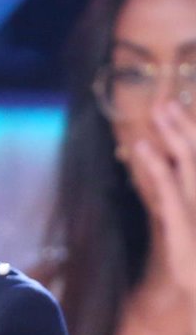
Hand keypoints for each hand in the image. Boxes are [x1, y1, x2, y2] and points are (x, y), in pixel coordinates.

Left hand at [132, 100, 195, 295]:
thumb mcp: (188, 232)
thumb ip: (175, 200)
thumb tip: (172, 183)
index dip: (193, 134)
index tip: (179, 111)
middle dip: (184, 125)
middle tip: (167, 102)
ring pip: (189, 161)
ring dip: (174, 133)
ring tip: (160, 108)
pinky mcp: (184, 224)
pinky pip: (169, 189)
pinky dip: (156, 166)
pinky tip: (144, 146)